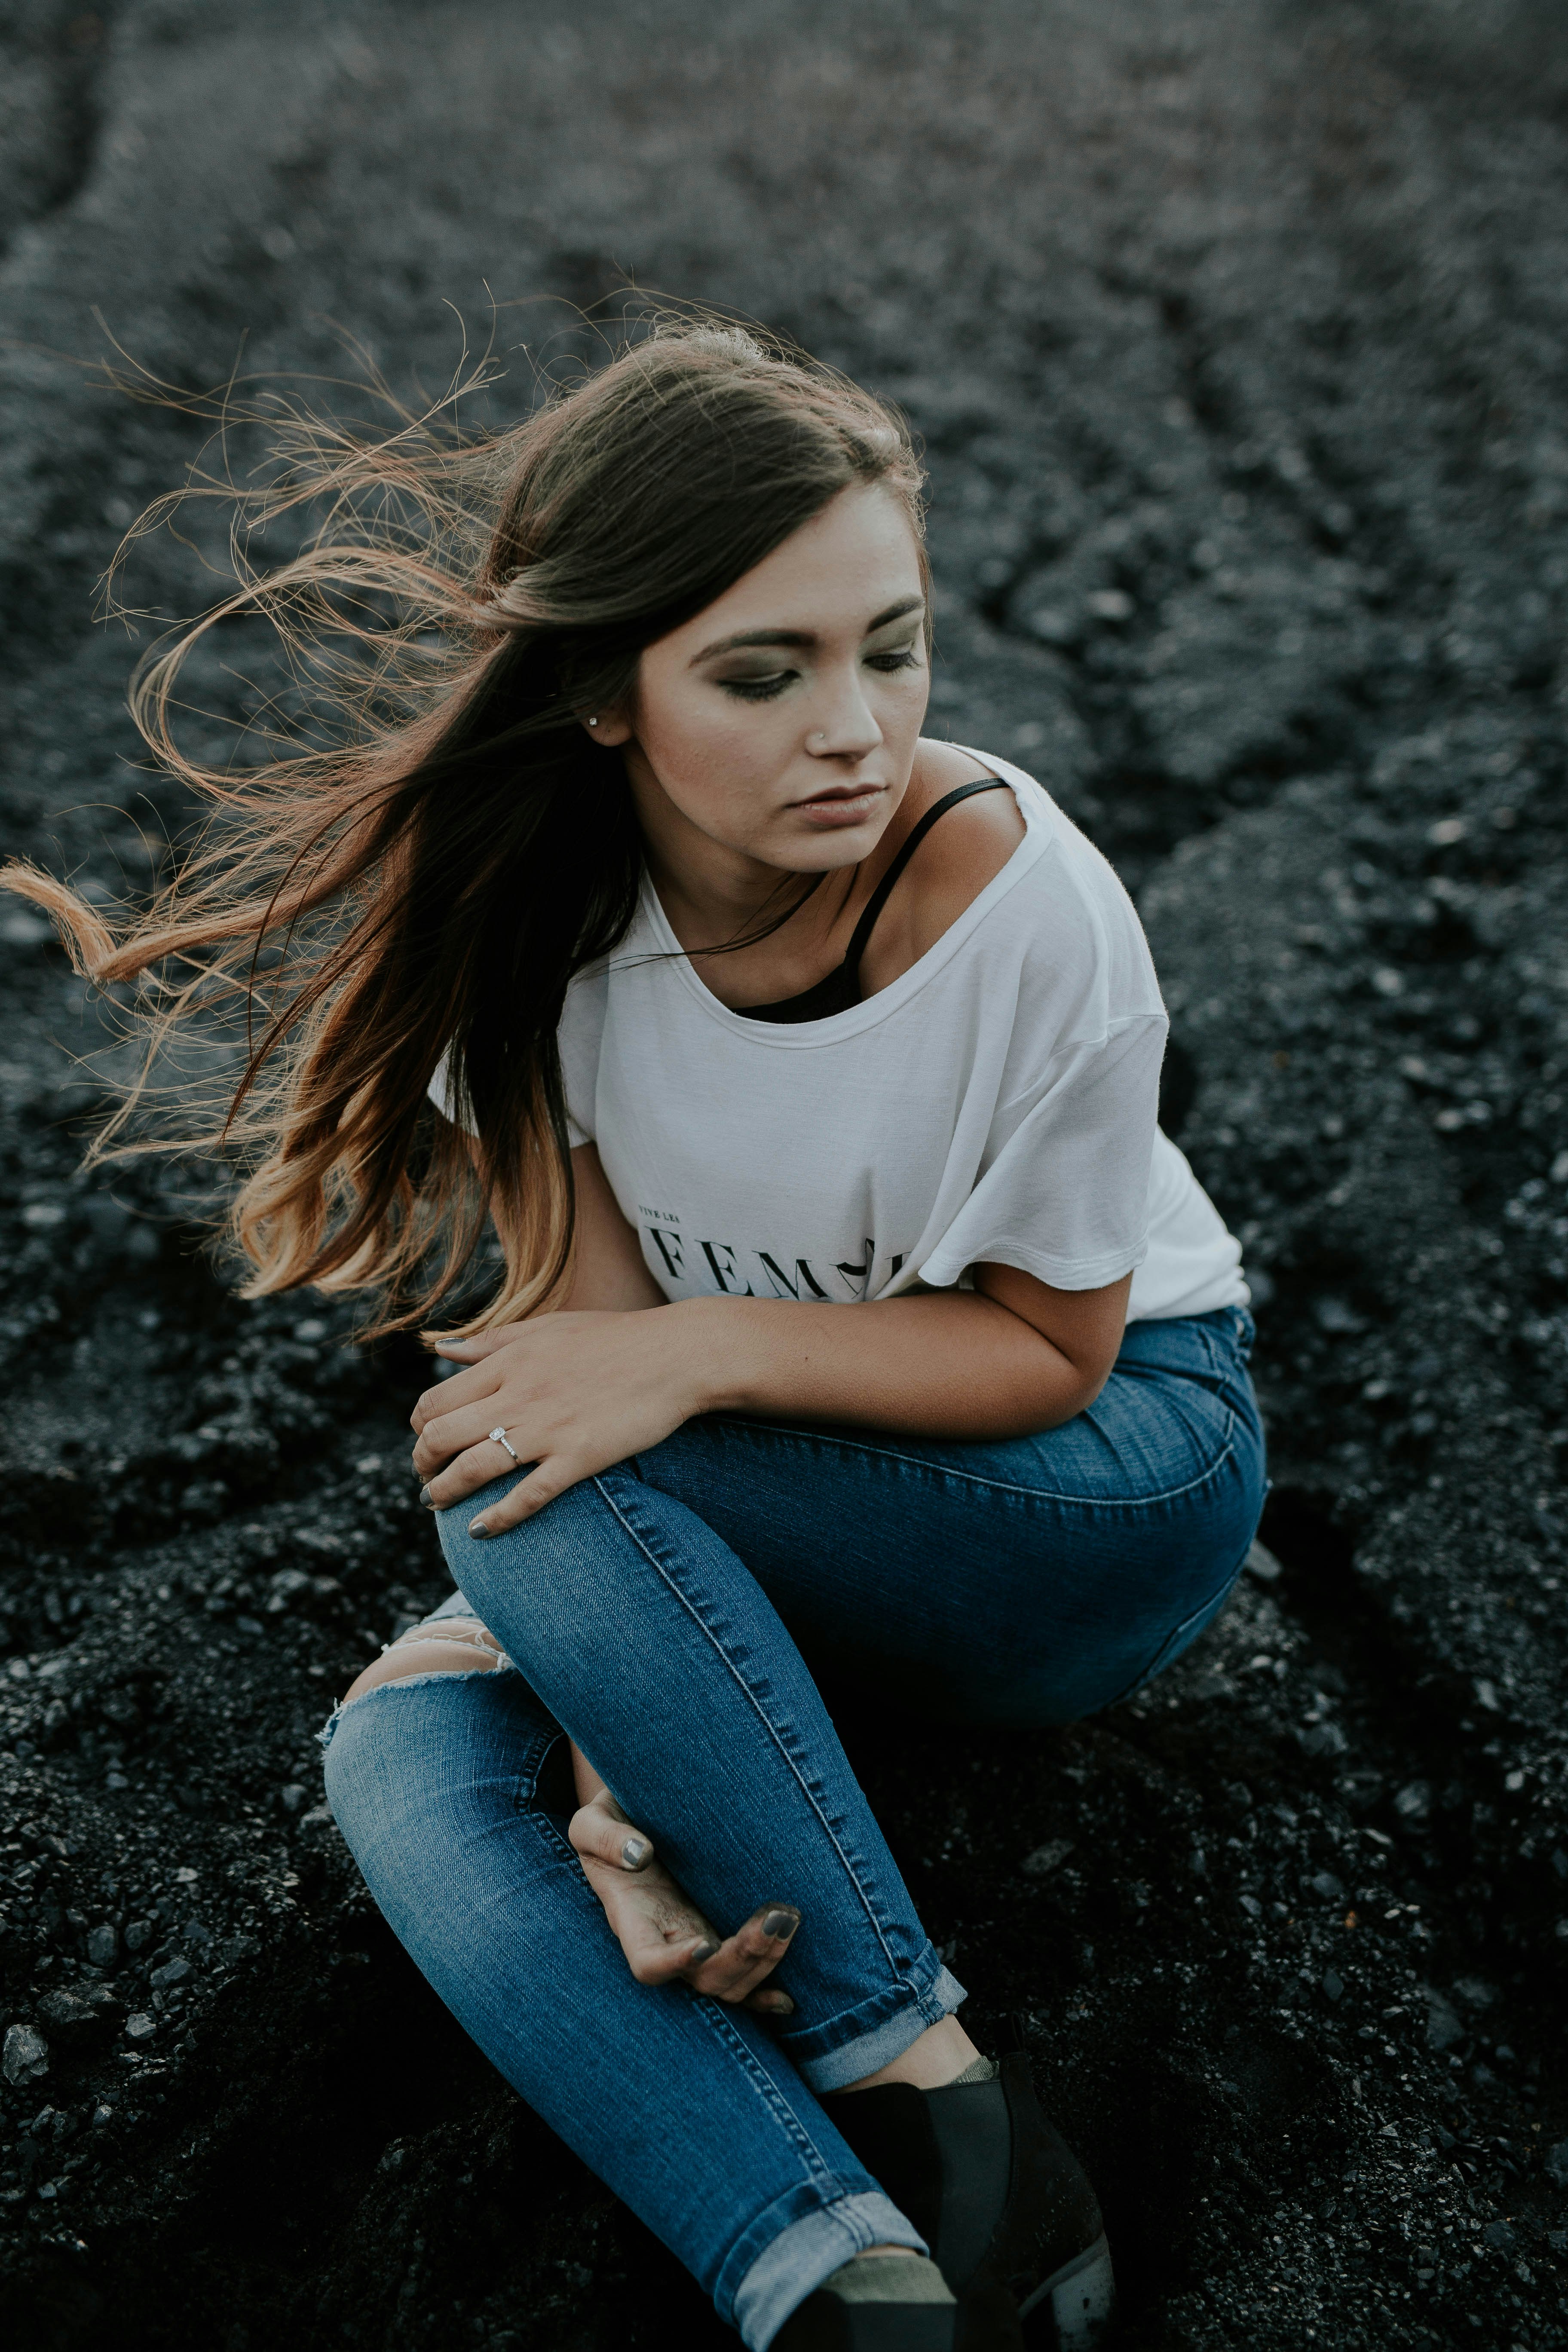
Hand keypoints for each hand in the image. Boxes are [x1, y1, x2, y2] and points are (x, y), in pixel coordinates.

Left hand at [410, 1306, 711, 1534]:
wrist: (678, 1355)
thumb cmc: (615, 1338)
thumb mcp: (547, 1326)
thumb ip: (491, 1340)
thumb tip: (440, 1349)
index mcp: (508, 1362)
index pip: (436, 1401)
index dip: (420, 1428)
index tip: (426, 1441)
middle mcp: (518, 1395)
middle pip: (441, 1437)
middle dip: (423, 1464)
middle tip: (426, 1477)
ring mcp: (548, 1430)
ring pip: (472, 1469)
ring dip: (444, 1493)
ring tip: (438, 1504)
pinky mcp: (579, 1458)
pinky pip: (526, 1496)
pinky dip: (496, 1518)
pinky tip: (480, 1531)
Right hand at [568, 1785, 799, 2014]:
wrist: (634, 1814)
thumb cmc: (608, 1822)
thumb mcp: (591, 1821)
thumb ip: (605, 1837)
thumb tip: (639, 1854)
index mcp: (630, 1919)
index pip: (647, 1963)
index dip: (675, 1964)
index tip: (703, 1944)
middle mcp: (663, 1940)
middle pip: (703, 1979)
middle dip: (743, 1958)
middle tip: (777, 1916)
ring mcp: (691, 1940)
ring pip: (727, 1982)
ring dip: (763, 1962)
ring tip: (788, 1918)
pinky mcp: (714, 1932)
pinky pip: (738, 1980)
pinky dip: (761, 1994)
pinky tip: (786, 2000)